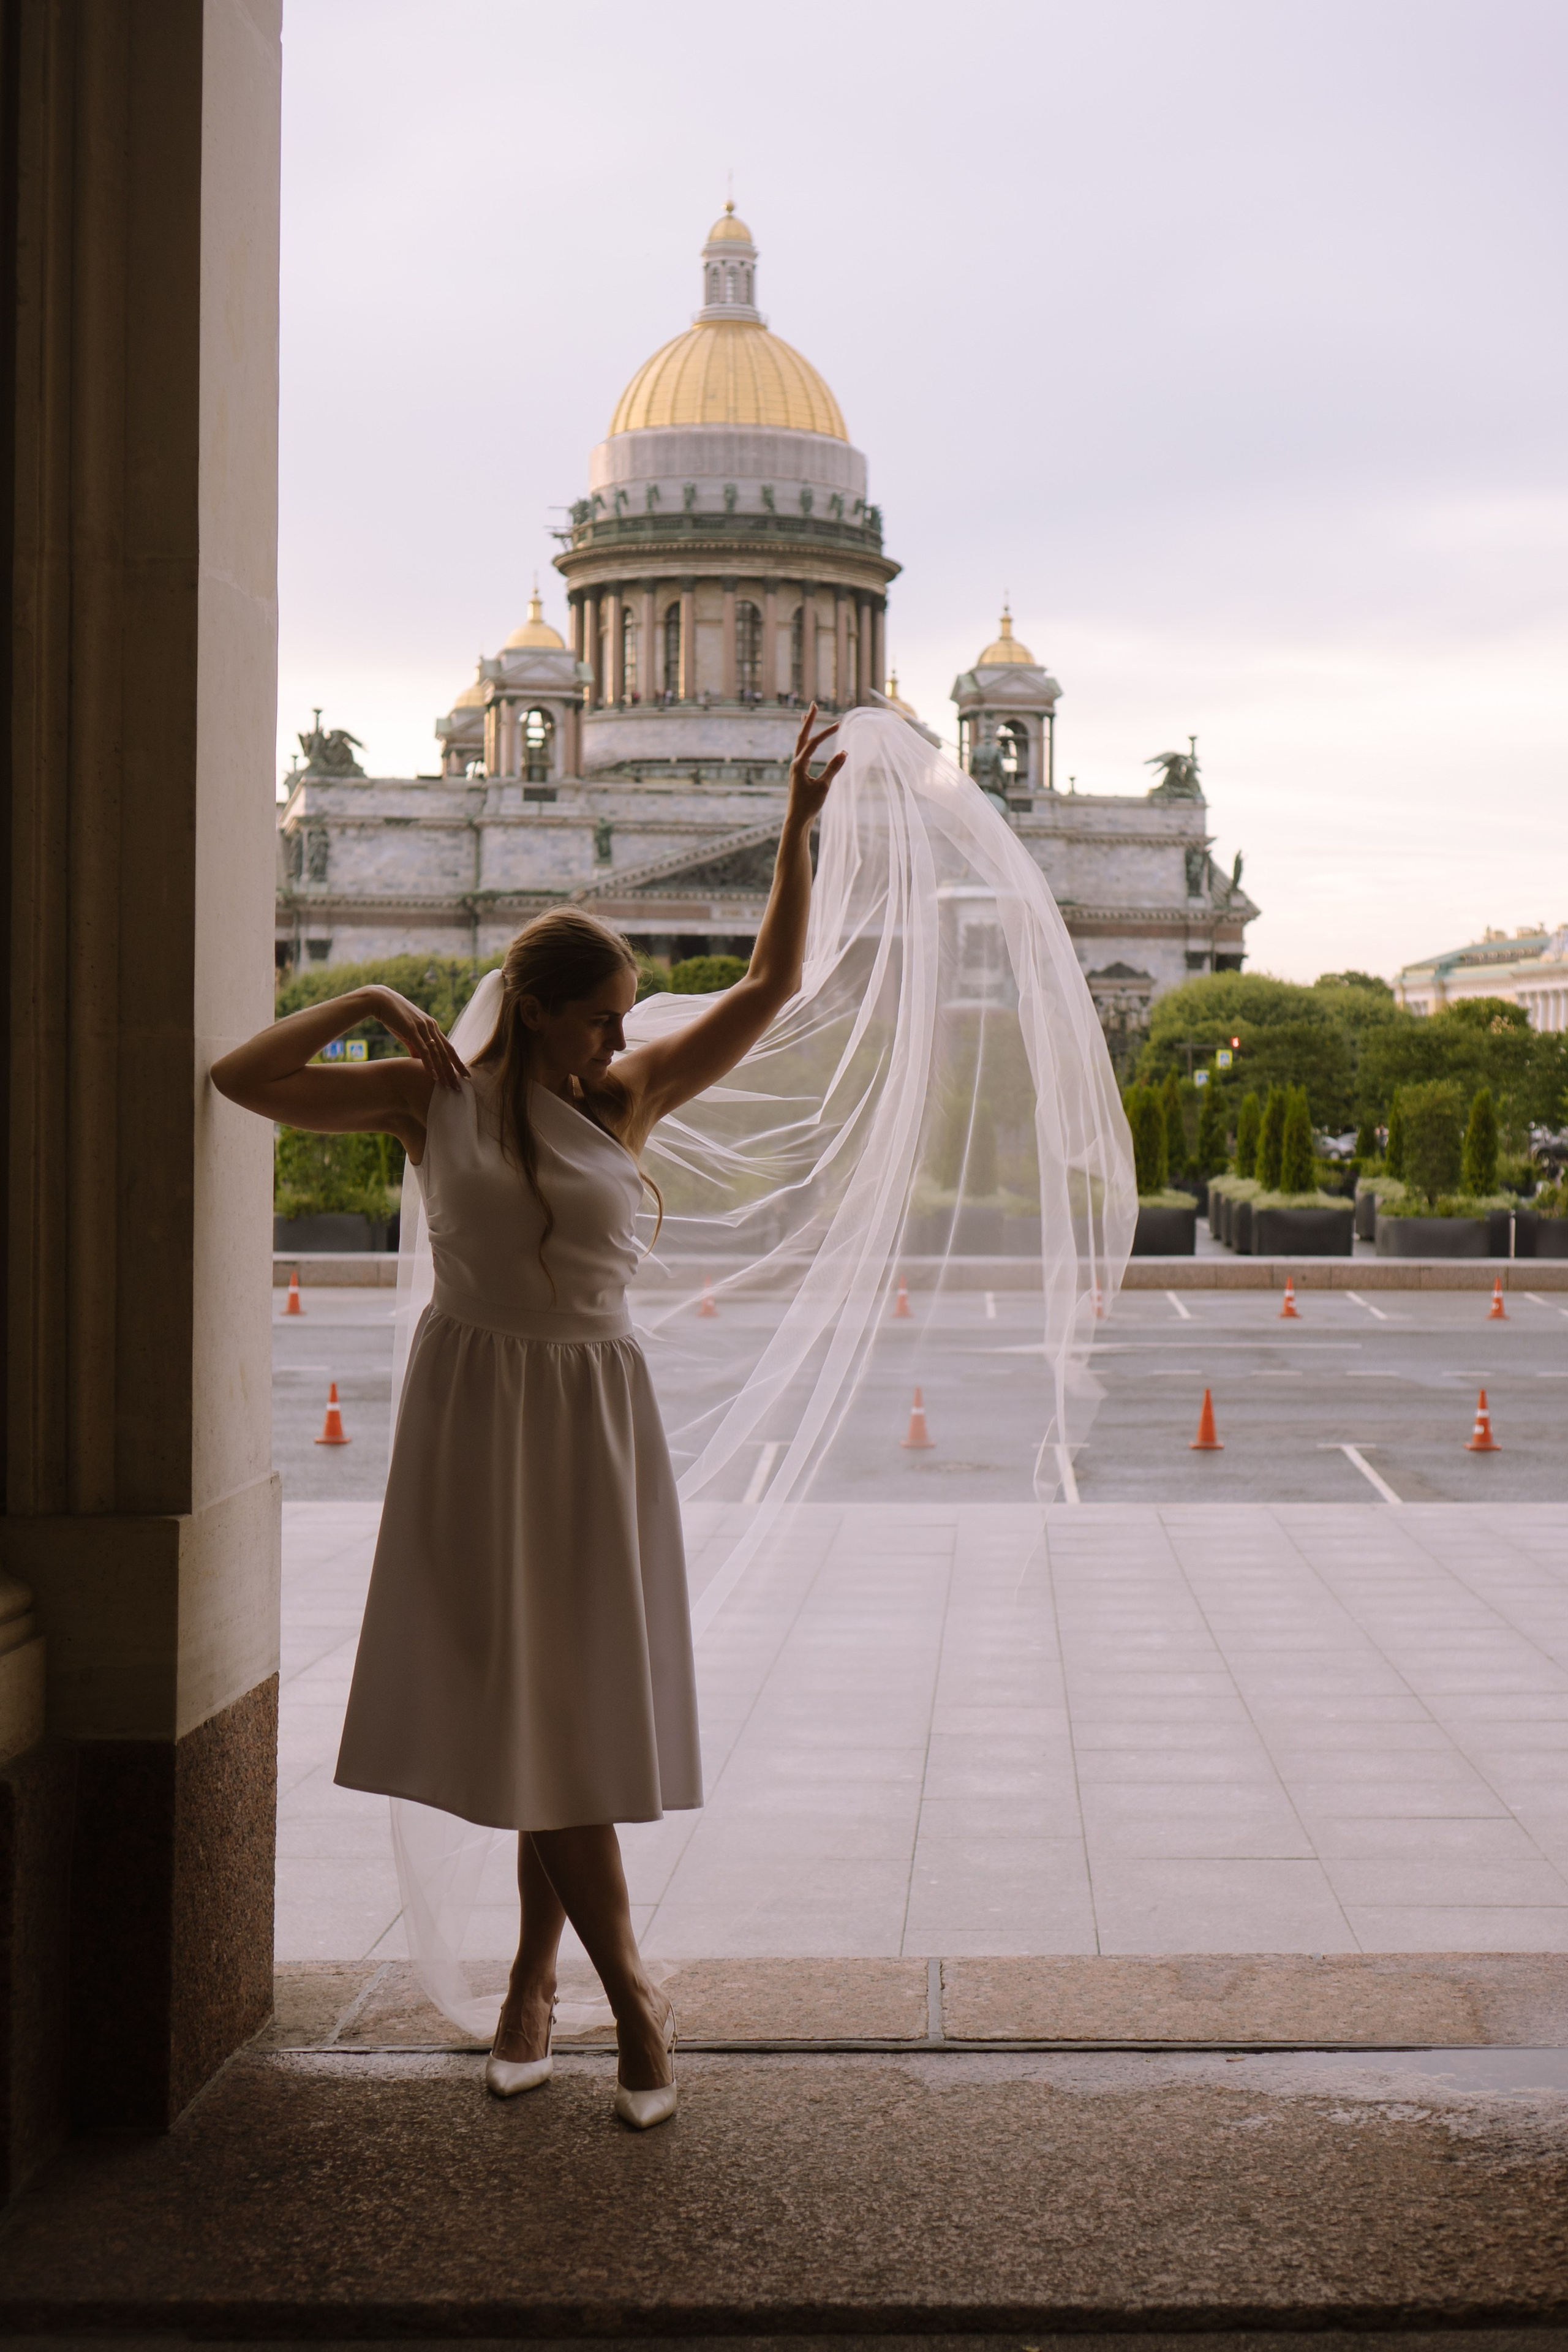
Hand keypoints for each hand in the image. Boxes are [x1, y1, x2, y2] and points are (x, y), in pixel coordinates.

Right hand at [363, 987, 466, 1090]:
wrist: (381, 1001)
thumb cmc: (394, 1018)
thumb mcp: (408, 1034)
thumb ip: (415, 1047)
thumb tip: (419, 1061)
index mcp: (432, 1027)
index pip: (448, 1047)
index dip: (457, 1062)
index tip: (465, 1075)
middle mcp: (431, 1027)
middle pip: (446, 1052)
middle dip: (454, 1070)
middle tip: (459, 1086)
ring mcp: (423, 1028)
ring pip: (437, 1053)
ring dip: (444, 1070)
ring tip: (449, 1085)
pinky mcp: (412, 1030)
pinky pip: (424, 1050)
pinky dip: (429, 1064)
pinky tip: (434, 1076)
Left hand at [786, 703, 845, 823]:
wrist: (797, 820)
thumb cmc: (809, 805)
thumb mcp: (824, 787)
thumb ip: (833, 768)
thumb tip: (844, 752)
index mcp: (799, 764)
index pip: (813, 743)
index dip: (826, 733)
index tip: (839, 725)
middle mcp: (795, 763)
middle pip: (802, 736)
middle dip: (808, 720)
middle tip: (813, 705)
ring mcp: (796, 768)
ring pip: (800, 743)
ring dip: (805, 729)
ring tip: (806, 716)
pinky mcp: (798, 773)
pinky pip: (802, 751)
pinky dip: (806, 742)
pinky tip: (808, 741)